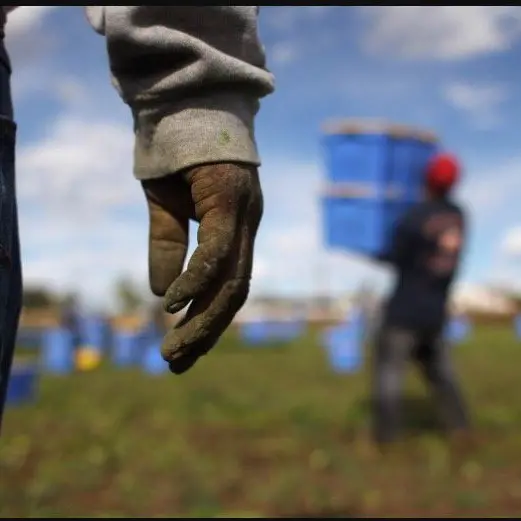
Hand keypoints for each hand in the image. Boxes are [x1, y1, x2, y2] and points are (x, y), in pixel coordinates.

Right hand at [142, 163, 262, 373]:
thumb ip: (167, 248)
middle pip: (235, 293)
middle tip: (176, 364)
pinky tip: (173, 304)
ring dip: (203, 320)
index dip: (208, 322)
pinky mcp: (229, 198)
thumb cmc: (178, 155)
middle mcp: (247, 227)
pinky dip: (196, 280)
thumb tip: (162, 295)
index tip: (183, 349)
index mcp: (236, 230)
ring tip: (174, 352)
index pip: (229, 286)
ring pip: (232, 280)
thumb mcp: (166, 209)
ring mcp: (243, 214)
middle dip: (207, 333)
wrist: (184, 102)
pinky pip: (218, 249)